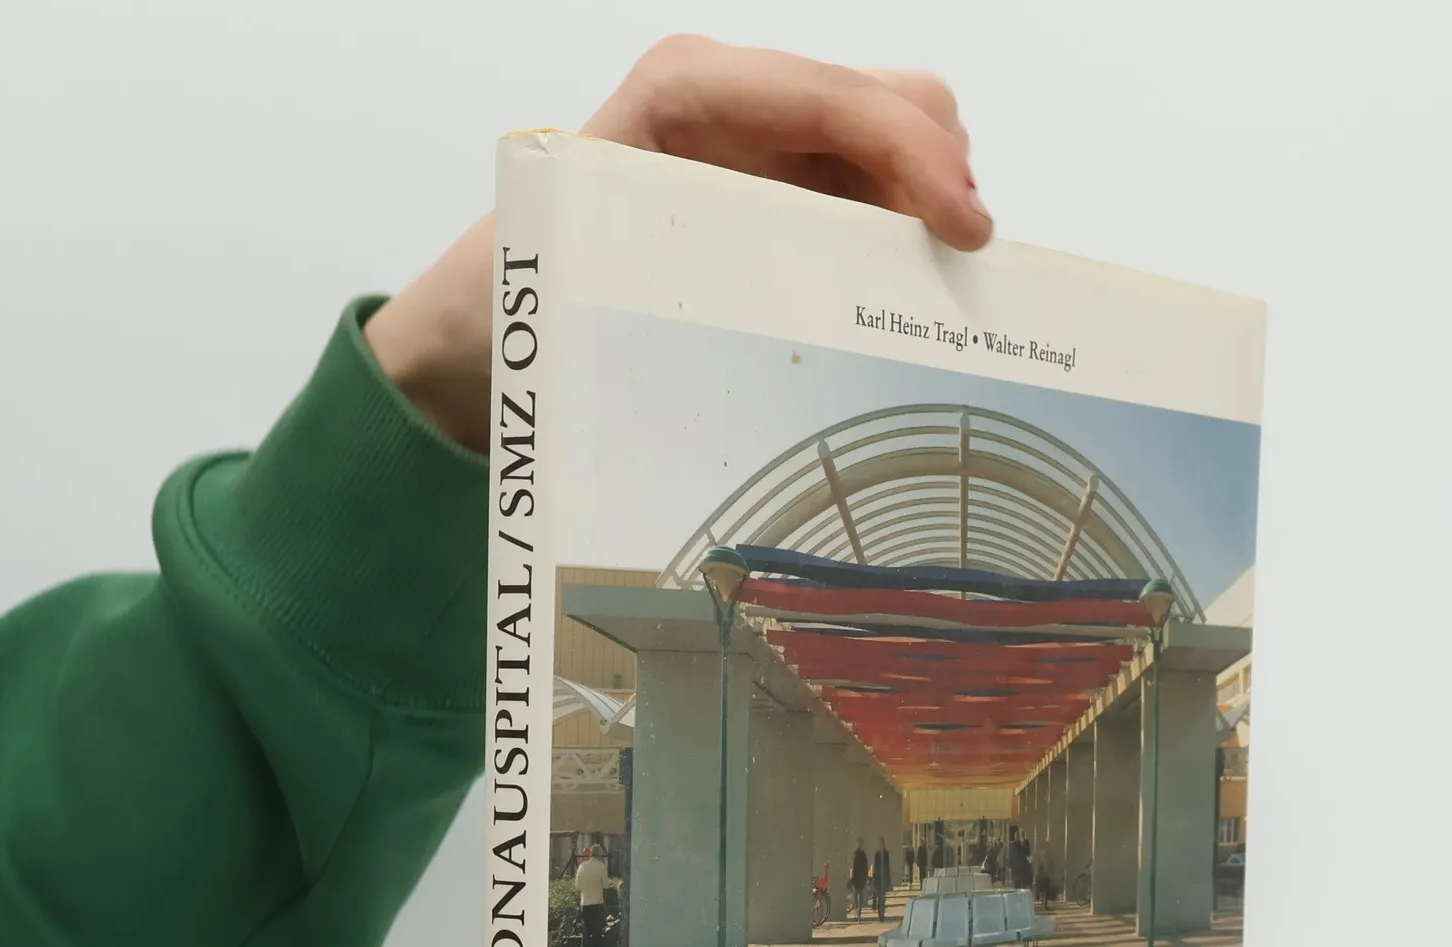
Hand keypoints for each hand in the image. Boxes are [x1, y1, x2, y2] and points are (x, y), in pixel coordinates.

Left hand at [366, 37, 990, 451]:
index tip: (966, 228)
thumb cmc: (526, 301)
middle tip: (956, 280)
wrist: (486, 320)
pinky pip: (880, 192)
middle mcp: (736, 100)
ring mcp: (768, 139)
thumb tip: (799, 345)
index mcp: (683, 97)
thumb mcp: (592, 282)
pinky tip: (904, 303)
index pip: (830, 95)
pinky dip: (910, 240)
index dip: (913, 153)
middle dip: (940, 179)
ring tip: (930, 302)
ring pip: (902, 143)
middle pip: (893, 100)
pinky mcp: (788, 185)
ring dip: (931, 216)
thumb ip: (686, 286)